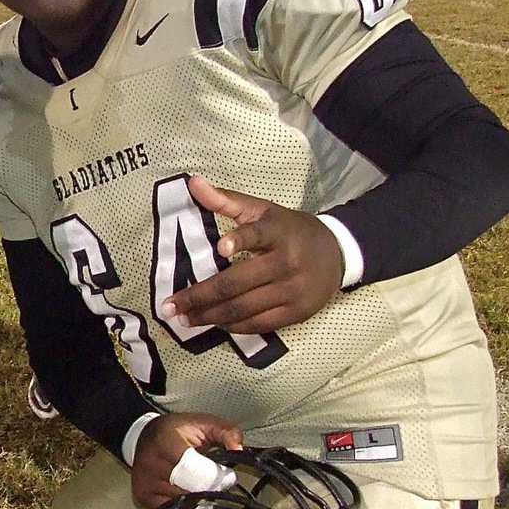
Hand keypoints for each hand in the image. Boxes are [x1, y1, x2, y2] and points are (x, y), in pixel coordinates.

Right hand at [130, 411, 242, 508]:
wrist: (142, 436)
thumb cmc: (176, 430)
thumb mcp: (204, 422)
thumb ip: (227, 431)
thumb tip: (240, 451)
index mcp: (167, 441)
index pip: (197, 472)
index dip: (217, 477)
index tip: (228, 477)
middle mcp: (152, 463)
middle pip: (192, 491)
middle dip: (211, 490)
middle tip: (218, 484)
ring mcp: (145, 482)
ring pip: (183, 504)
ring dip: (198, 500)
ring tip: (200, 486)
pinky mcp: (142, 496)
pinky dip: (184, 507)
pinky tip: (187, 494)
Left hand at [161, 175, 344, 334]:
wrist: (338, 254)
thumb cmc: (289, 230)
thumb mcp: (263, 210)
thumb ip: (227, 200)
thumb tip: (193, 183)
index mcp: (277, 232)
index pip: (258, 234)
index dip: (240, 240)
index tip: (221, 248)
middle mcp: (287, 262)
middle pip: (237, 283)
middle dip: (199, 296)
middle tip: (170, 305)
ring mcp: (292, 291)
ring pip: (244, 308)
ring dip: (209, 316)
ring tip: (184, 318)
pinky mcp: (296, 313)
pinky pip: (258, 324)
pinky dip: (232, 326)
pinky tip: (213, 324)